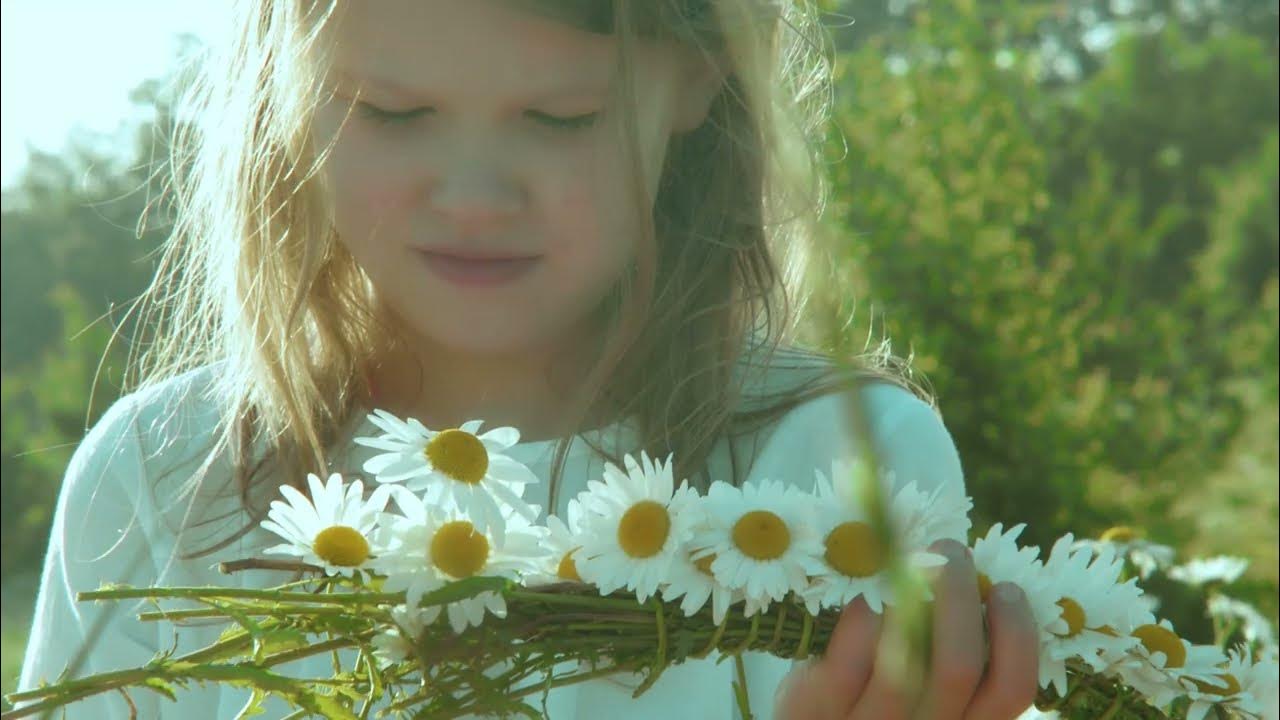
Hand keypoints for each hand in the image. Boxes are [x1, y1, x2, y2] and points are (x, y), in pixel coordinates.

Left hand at [774, 540, 1039, 719]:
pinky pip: (848, 655)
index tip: (1006, 587)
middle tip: (951, 549)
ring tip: (906, 556)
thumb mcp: (927, 685)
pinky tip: (866, 586)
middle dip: (958, 596)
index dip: (1019, 634)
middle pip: (958, 668)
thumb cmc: (878, 690)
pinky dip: (863, 611)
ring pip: (902, 658)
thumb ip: (951, 646)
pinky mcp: (819, 709)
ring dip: (907, 591)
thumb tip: (974, 573)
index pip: (1012, 688)